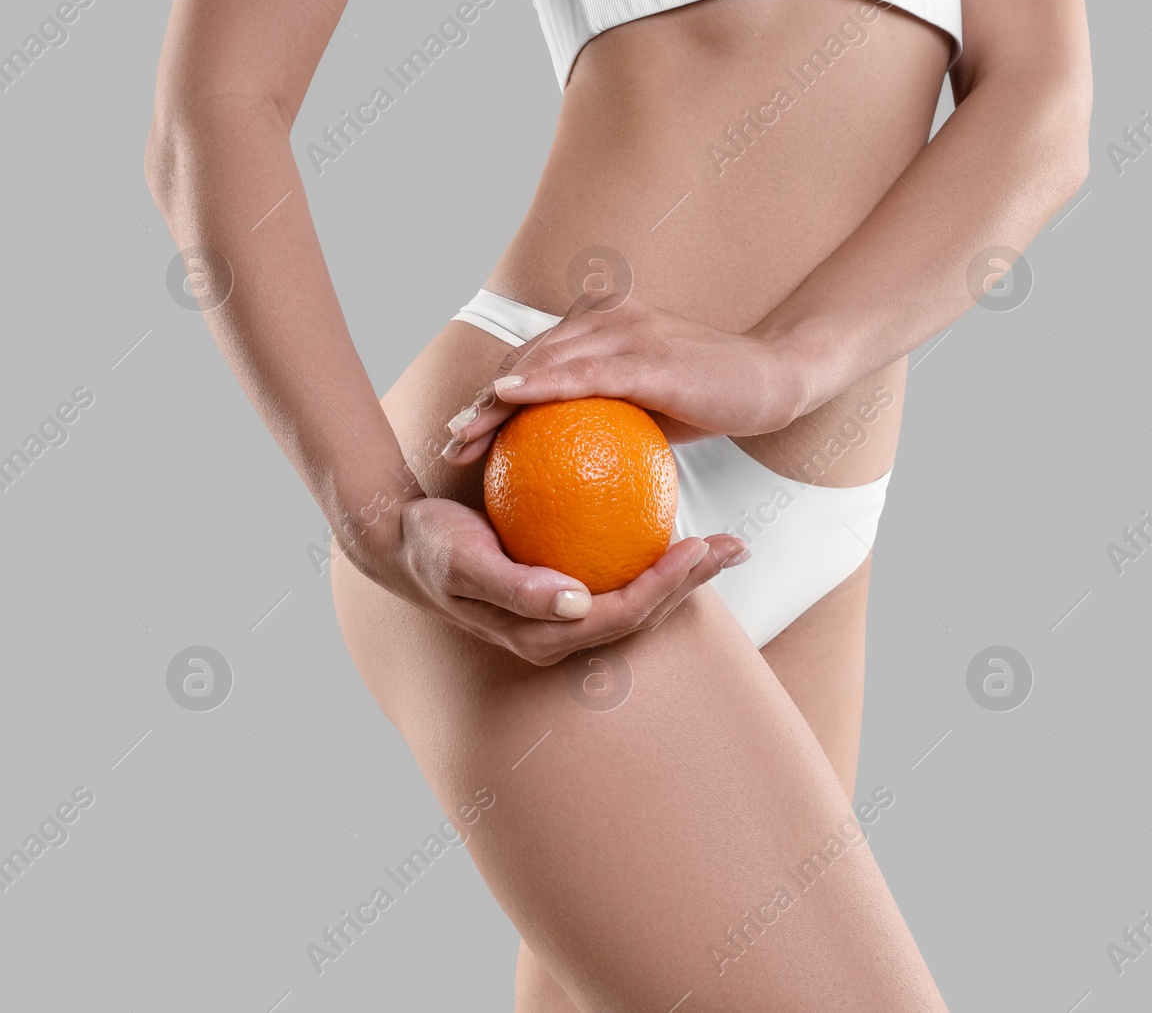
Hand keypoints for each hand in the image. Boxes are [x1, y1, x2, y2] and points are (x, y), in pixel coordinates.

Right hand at [349, 496, 747, 665]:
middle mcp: (562, 632)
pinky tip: (684, 527)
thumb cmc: (432, 546)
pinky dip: (657, 554)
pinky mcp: (571, 589)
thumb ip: (516, 588)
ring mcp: (569, 614)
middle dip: (693, 583)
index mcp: (543, 636)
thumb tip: (575, 603)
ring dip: (687, 573)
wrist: (406, 542)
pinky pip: (624, 573)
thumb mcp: (463, 562)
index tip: (697, 546)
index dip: (664, 586)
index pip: (621, 615)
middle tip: (735, 544)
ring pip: (642, 597)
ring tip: (728, 543)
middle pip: (644, 612)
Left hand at [440, 298, 808, 459]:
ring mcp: (630, 333)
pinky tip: (510, 399)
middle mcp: (610, 317)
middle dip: (484, 397)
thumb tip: (563, 451)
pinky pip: (583, 373)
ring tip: (467, 430)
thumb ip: (605, 408)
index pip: (538, 356)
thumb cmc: (711, 394)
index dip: (496, 391)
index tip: (467, 429)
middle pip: (530, 356)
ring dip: (498, 396)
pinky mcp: (650, 358)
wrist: (774, 380)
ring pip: (546, 361)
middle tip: (454, 437)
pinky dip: (542, 384)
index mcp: (605, 323)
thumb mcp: (648, 401)